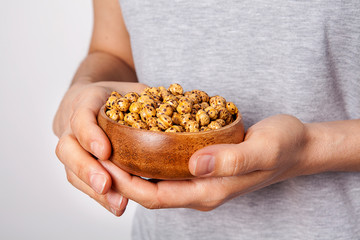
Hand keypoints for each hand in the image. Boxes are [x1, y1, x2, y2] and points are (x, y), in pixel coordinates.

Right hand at [53, 81, 146, 215]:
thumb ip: (151, 97)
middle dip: (86, 168)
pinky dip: (99, 197)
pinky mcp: (77, 164)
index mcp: (87, 101)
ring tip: (118, 204)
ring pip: (71, 170)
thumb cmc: (117, 95)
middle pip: (67, 148)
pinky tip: (117, 205)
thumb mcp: (135, 88)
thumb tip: (183, 107)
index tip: (105, 151)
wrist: (93, 102)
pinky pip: (82, 183)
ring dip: (93, 190)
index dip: (90, 134)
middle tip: (105, 184)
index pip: (81, 117)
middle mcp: (72, 125)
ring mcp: (72, 146)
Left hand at [100, 114, 310, 210]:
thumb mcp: (263, 149)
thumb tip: (194, 164)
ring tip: (112, 147)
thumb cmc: (283, 146)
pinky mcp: (203, 168)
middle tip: (99, 153)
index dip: (126, 183)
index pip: (155, 196)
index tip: (104, 163)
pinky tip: (142, 141)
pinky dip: (150, 159)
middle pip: (149, 191)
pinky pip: (168, 169)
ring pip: (156, 181)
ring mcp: (201, 181)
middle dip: (121, 177)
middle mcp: (201, 191)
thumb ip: (230, 159)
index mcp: (209, 192)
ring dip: (133, 168)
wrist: (297, 147)